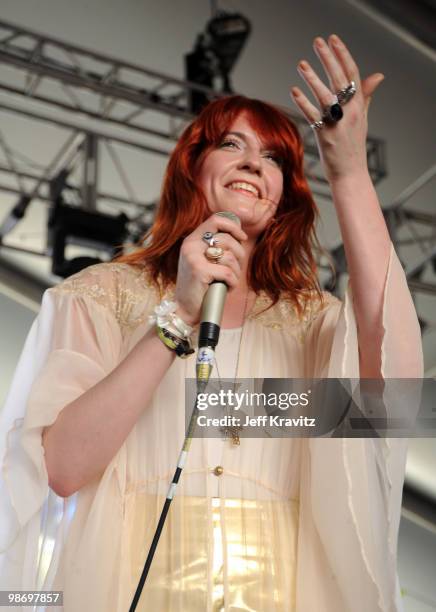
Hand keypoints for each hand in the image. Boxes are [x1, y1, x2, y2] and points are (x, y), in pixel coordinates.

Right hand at [174, 213, 247, 325]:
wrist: (184, 309)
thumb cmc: (199, 286)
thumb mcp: (203, 261)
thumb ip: (214, 248)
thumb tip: (239, 237)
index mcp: (191, 240)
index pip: (216, 220)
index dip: (233, 227)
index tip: (242, 238)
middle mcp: (190, 245)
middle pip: (227, 239)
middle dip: (240, 255)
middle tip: (237, 268)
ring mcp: (193, 258)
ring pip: (230, 257)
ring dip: (237, 272)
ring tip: (230, 281)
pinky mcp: (199, 271)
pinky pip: (228, 273)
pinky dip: (233, 283)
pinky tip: (228, 288)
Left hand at [290, 34, 383, 182]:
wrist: (350, 174)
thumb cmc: (353, 147)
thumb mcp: (362, 119)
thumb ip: (365, 96)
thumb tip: (377, 76)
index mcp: (358, 106)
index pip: (353, 74)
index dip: (343, 55)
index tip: (334, 40)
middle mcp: (350, 112)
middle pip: (340, 79)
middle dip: (328, 58)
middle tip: (318, 42)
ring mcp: (337, 123)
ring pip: (325, 95)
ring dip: (313, 78)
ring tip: (302, 64)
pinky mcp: (325, 134)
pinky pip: (313, 115)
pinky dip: (303, 102)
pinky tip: (294, 90)